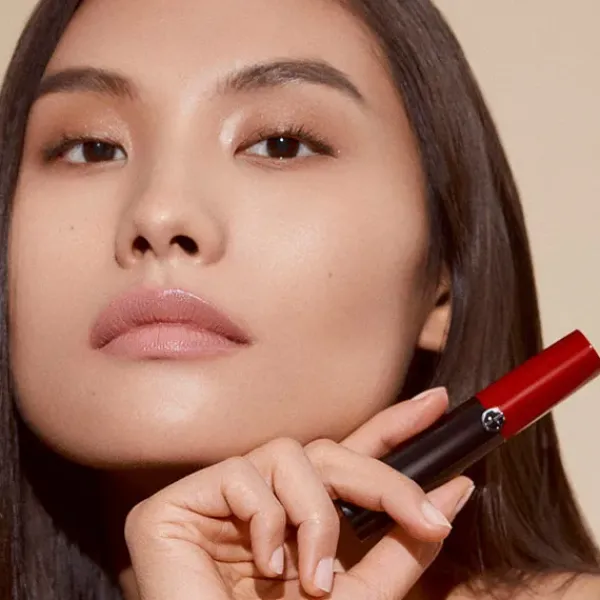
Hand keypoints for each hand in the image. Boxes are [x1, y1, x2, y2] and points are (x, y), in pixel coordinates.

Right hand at [125, 387, 473, 599]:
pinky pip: (240, 475)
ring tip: (316, 579)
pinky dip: (267, 520)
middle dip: (381, 480)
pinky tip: (266, 567)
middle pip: (326, 453)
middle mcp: (256, 501)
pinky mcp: (175, 502)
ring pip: (289, 455)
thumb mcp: (358, 596)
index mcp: (293, 521)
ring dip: (317, 515)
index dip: (390, 429)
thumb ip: (402, 548)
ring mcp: (215, 498)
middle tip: (424, 515)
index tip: (437, 404)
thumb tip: (456, 490)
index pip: (344, 461)